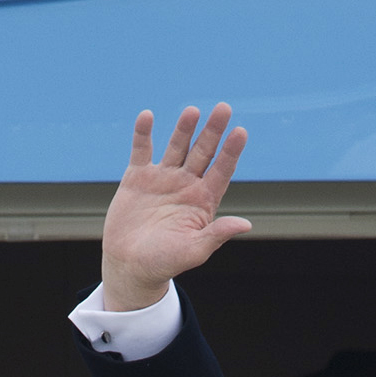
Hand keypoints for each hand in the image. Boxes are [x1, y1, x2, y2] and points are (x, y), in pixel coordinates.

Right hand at [100, 103, 252, 312]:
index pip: (221, 171)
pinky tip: (147, 116)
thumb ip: (217, 234)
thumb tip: (245, 224)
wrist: (130, 267)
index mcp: (203, 200)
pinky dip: (143, 133)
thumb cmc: (164, 263)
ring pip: (177, 146)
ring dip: (184, 129)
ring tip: (193, 111)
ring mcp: (162, 178)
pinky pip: (141, 150)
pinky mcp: (137, 177)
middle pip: (203, 152)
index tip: (240, 133)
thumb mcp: (194, 252)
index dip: (231, 152)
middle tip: (223, 109)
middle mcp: (186, 184)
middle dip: (212, 131)